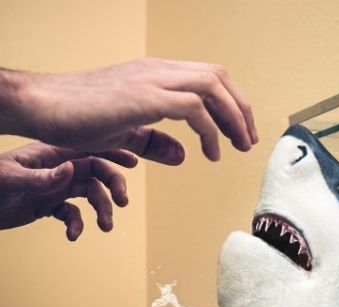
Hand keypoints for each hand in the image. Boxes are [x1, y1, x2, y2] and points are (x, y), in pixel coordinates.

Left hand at [0, 142, 135, 240]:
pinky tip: (71, 235)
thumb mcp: (9, 179)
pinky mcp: (48, 205)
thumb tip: (71, 170)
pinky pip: (72, 214)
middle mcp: (56, 169)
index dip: (112, 153)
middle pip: (95, 173)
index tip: (133, 162)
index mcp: (50, 155)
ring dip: (100, 211)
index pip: (87, 149)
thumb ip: (41, 177)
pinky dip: (76, 225)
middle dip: (112, 187)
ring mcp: (53, 187)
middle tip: (122, 203)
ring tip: (104, 227)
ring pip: (89, 195)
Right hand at [4, 59, 257, 163]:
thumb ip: (155, 142)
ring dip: (233, 117)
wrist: (43, 106)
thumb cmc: (78, 118)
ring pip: (211, 86)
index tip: (240, 132)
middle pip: (218, 77)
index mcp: (156, 74)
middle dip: (241, 109)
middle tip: (248, 141)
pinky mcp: (143, 97)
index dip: (231, 103)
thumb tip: (183, 156)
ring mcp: (151, 80)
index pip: (208, 78)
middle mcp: (158, 71)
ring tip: (239, 146)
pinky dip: (209, 131)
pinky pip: (192, 108)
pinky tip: (211, 153)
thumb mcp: (126, 133)